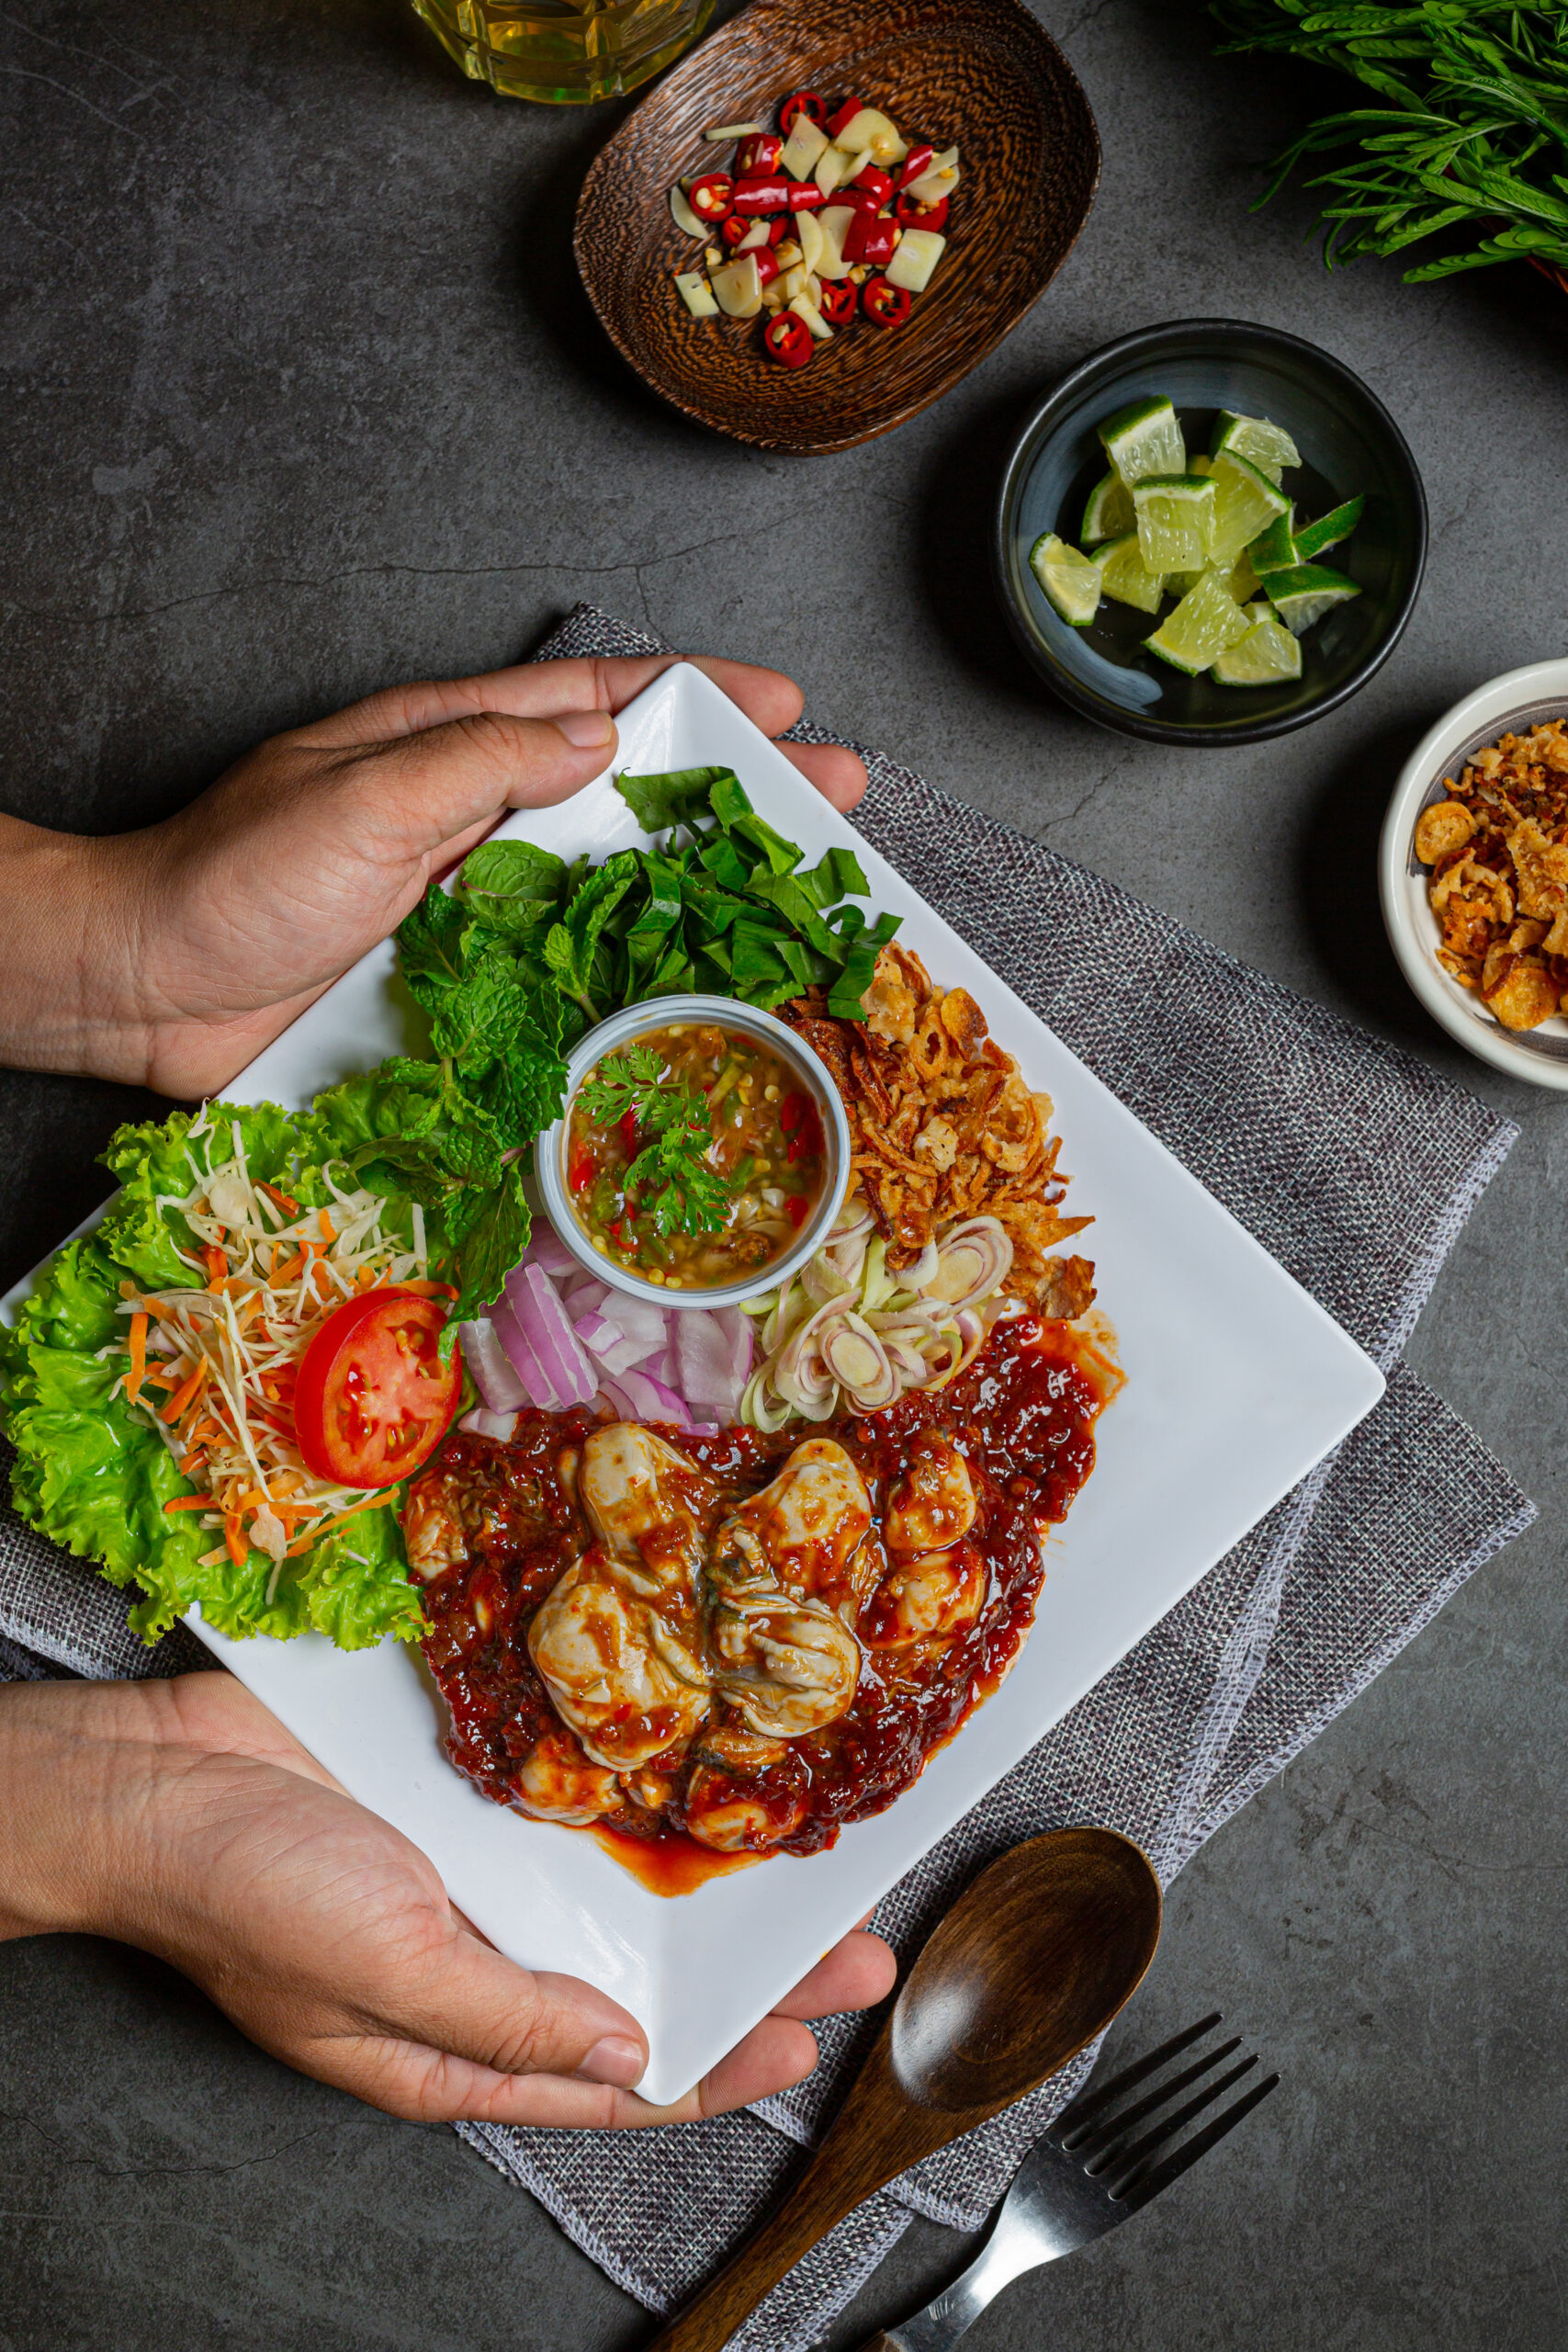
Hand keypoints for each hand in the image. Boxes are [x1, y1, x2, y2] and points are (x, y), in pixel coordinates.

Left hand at [0, 654, 866, 1098]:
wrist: (145, 989)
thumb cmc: (234, 878)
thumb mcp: (365, 795)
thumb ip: (484, 762)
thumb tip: (601, 739)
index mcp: (446, 741)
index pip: (594, 699)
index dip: (693, 693)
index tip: (783, 702)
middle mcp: (469, 812)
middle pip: (623, 789)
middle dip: (730, 792)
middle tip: (830, 801)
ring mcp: (467, 898)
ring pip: (607, 880)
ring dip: (698, 885)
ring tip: (790, 896)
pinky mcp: (456, 978)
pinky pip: (563, 964)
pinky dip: (633, 966)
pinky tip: (688, 984)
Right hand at [0, 1672, 894, 2126]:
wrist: (153, 1774)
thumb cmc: (245, 1892)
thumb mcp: (384, 1976)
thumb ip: (508, 2023)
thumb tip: (631, 2060)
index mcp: (455, 2044)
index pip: (615, 2079)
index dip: (719, 2065)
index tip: (808, 2040)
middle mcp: (482, 1964)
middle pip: (639, 1981)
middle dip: (749, 1973)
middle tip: (854, 1946)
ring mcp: (478, 1875)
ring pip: (620, 1896)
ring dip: (708, 1886)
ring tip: (807, 1867)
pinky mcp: (467, 1796)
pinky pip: (572, 1808)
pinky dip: (641, 1804)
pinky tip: (702, 1784)